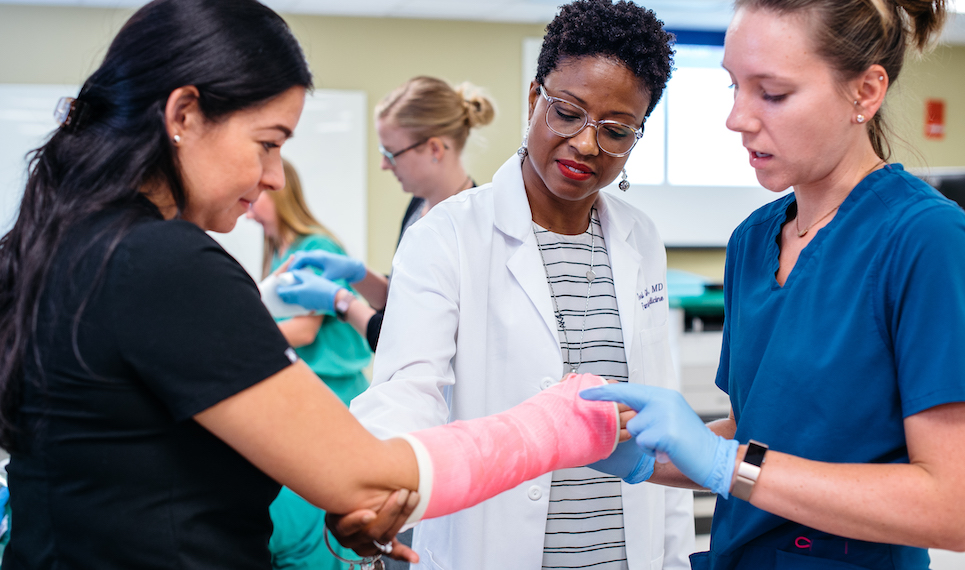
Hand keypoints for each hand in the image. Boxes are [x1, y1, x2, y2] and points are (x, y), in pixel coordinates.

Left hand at [276, 269, 342, 313]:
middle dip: (285, 292)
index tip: (282, 282)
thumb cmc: (322, 286)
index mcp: (296, 292)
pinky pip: (300, 302)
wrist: (333, 298)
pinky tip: (306, 291)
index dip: (280, 287)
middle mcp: (298, 300)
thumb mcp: (309, 277)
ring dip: (292, 294)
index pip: (282, 292)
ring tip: (297, 287)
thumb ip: (298, 274)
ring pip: (293, 300)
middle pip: (286, 298)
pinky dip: (299, 297)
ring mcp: (303, 304)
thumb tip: (292, 272)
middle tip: (288, 285)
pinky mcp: (309, 306)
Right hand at [290, 250, 366, 283]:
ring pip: (302, 257)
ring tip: (292, 275)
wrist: (352, 266)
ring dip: (297, 264)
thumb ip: (320, 280)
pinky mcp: (319, 258)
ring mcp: (318, 255)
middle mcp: (317, 254)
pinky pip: (307, 259)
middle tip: (287, 275)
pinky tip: (300, 273)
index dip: (293, 265)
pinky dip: (302, 265)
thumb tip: (309, 286)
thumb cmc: (342, 270)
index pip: (301, 258)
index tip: (288, 274)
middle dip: (292, 265)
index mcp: (318, 257)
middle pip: (299, 256)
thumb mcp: (330, 277)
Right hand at [325, 489, 420, 562]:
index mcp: (337, 523)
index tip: (369, 513)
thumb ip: (349, 480)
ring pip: (385, 537)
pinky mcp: (379, 546)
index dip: (357, 521)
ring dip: (402, 518)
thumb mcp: (343, 487)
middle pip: (371, 531)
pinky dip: (404, 553)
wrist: (352, 500)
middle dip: (389, 511)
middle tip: (402, 492)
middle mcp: (350, 537)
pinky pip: (391, 551)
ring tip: (413, 498)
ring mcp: (365, 544)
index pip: (346, 526)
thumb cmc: (347, 491)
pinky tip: (414, 556)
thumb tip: (352, 454)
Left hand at [580, 384, 738, 495]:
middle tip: (605, 411)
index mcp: (663, 395)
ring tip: (663, 444)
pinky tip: (667, 451)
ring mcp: (664, 415)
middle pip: (627, 407)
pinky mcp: (665, 432)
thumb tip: (622, 410)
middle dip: (617, 413)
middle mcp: (663, 400)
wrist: (714, 457)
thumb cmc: (687, 441)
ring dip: (644, 441)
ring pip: (634, 429)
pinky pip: (643, 442)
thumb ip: (649, 410)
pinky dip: (652, 451)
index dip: (604, 392)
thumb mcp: (669, 417)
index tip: (584, 392)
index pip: (628, 389)